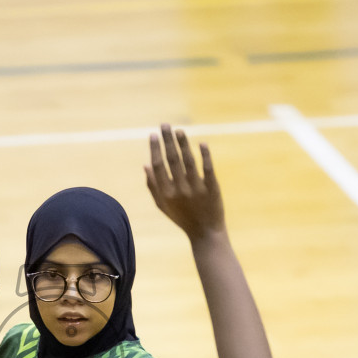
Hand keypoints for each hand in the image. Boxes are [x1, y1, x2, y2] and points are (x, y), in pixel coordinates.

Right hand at [144, 124, 223, 241]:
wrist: (205, 233)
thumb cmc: (182, 217)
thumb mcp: (163, 205)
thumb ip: (153, 186)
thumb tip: (145, 164)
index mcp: (166, 193)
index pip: (158, 166)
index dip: (155, 149)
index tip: (153, 134)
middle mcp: (180, 189)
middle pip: (172, 160)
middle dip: (167, 140)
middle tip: (164, 125)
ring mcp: (196, 188)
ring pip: (188, 161)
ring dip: (183, 144)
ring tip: (179, 131)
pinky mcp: (212, 188)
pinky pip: (207, 168)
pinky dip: (205, 155)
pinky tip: (201, 143)